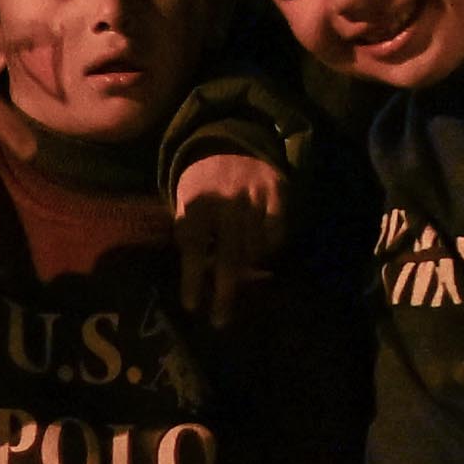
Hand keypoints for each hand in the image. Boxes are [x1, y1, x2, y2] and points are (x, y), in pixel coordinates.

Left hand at [167, 143, 289, 314]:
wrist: (232, 142)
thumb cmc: (203, 183)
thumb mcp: (186, 202)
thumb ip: (189, 234)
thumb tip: (196, 279)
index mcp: (198, 203)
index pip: (194, 246)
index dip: (192, 278)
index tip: (191, 306)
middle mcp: (227, 201)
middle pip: (228, 256)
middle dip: (224, 293)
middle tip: (220, 321)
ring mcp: (255, 198)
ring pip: (254, 249)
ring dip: (247, 271)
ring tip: (240, 281)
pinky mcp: (278, 193)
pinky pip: (276, 234)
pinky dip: (268, 248)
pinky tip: (259, 253)